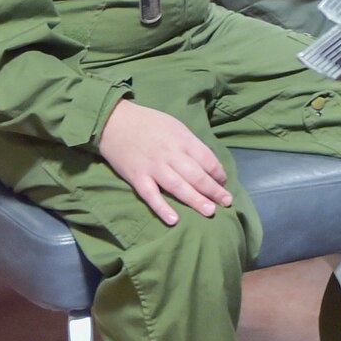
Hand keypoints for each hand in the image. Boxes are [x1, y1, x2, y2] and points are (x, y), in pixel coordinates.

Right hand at [99, 98, 233, 227]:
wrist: (114, 121)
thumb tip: (208, 164)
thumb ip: (190, 144)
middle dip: (213, 190)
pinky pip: (151, 196)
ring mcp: (153, 167)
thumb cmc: (148, 123)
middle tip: (226, 202)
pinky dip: (162, 208)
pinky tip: (174, 220)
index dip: (217, 172)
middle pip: (196, 175)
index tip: (223, 182)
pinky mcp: (137, 177)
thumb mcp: (174, 126)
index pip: (206, 158)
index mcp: (182, 139)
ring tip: (209, 211)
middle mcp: (170, 154)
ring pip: (178, 186)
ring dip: (195, 200)